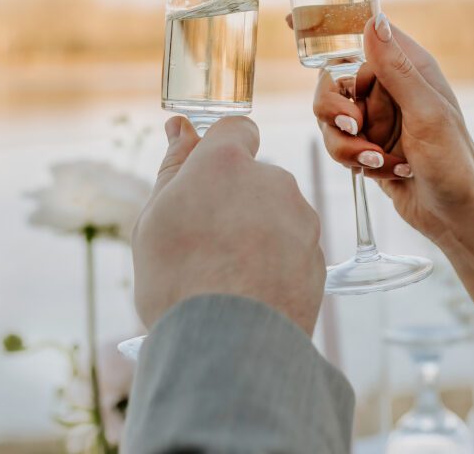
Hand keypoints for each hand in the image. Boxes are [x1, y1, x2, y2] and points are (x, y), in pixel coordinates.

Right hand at [131, 116, 324, 334]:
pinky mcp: (318, 255)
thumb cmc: (178, 279)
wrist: (229, 346)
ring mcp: (301, 218)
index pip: (237, 128)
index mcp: (227, 163)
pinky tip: (252, 291)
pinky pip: (293, 246)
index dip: (222, 149)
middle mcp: (273, 181)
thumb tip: (180, 128)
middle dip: (236, 198)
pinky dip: (277, 261)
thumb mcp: (155, 219)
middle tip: (205, 242)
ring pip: (276, 212)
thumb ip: (173, 168)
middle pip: (256, 177)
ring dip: (258, 230)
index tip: (208, 175)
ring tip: (228, 275)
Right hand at [309, 12, 473, 242]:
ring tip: (382, 162)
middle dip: (336, 113)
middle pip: (332, 84)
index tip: (286, 20)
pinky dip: (359, 162)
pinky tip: (388, 172)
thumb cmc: (455, 163)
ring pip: (331, 121)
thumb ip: (396, 69)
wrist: (458, 216)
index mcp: (408, 68)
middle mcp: (390, 89)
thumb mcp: (426, 113)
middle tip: (353, 127)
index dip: (326, 29)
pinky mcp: (369, 147)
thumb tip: (373, 20)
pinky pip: (340, 146)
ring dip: (351, 147)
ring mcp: (377, 120)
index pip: (361, 35)